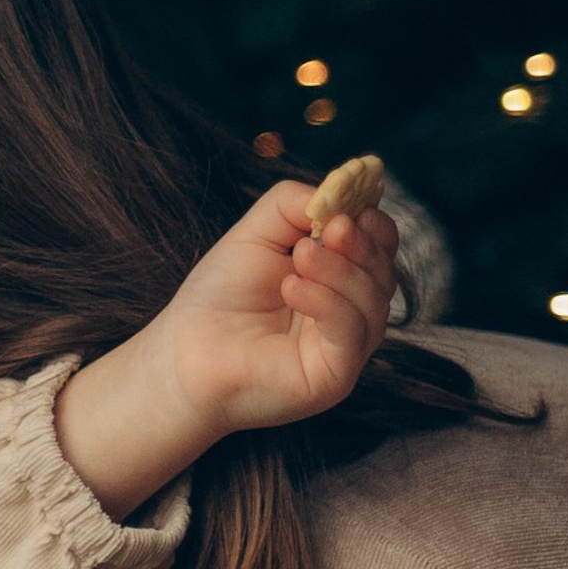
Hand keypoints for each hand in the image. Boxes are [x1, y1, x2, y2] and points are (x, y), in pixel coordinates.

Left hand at [58, 182, 399, 518]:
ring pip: (373, 300)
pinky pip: (350, 331)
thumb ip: (292, 205)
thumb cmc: (220, 296)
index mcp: (339, 278)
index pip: (380, 246)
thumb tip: (335, 192)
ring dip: (339, 270)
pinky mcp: (335, 376)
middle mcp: (351, 313)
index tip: (352, 206)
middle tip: (331, 227)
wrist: (183, 354)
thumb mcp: (256, 235)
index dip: (373, 224)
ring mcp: (346, 347)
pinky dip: (327, 302)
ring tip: (298, 256)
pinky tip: (292, 287)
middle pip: (383, 272)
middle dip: (361, 245)